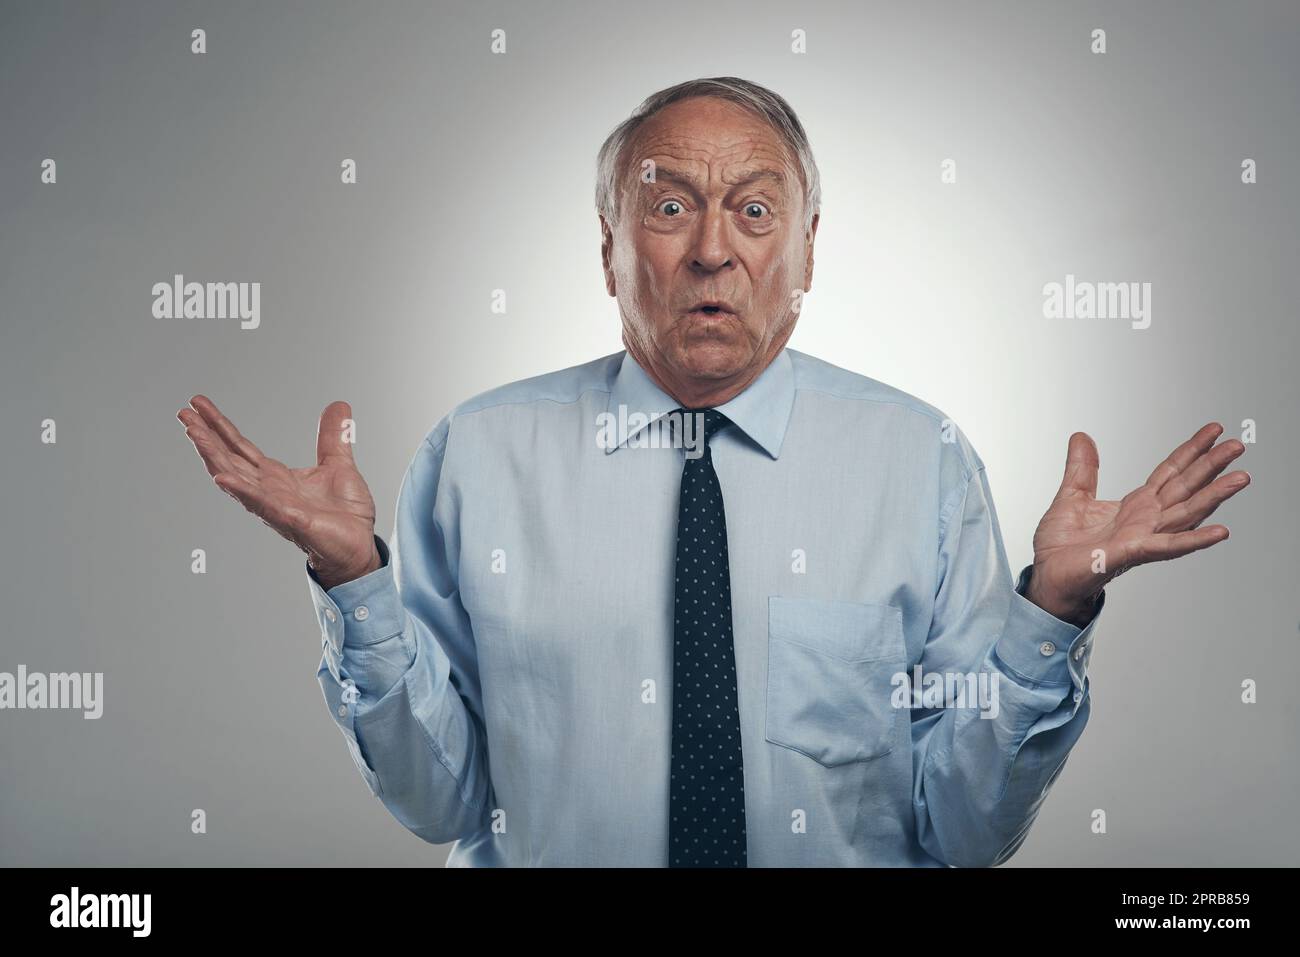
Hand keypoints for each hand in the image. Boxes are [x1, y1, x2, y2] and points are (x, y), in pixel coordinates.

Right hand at [177, 395, 381, 589]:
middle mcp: (268, 490)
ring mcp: (275, 506)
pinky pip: (262, 503)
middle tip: (183, 414)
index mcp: (276, 477)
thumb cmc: (345, 515)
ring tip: (193, 433)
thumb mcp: (339, 465)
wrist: (360, 548)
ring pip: (236, 478)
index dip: (219, 425)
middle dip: (205, 437)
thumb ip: (333, 437)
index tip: (197, 404)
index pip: (240, 447)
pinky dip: (242, 490)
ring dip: (213, 456)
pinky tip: (222, 477)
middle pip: (228, 459)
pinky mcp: (291, 520)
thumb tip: (338, 404)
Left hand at [1026, 422, 1249, 626]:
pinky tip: (1220, 532)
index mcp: (1135, 505)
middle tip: (1237, 446)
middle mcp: (1146, 520)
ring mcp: (1143, 537)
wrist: (1047, 578)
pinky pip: (1168, 545)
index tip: (1213, 430)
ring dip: (1215, 496)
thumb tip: (1081, 436)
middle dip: (1212, 465)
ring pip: (1187, 512)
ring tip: (1241, 478)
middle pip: (1186, 487)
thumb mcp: (1070, 496)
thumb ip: (1081, 468)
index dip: (1191, 451)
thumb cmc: (1061, 547)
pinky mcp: (1131, 553)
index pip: (1170, 472)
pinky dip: (1194, 539)